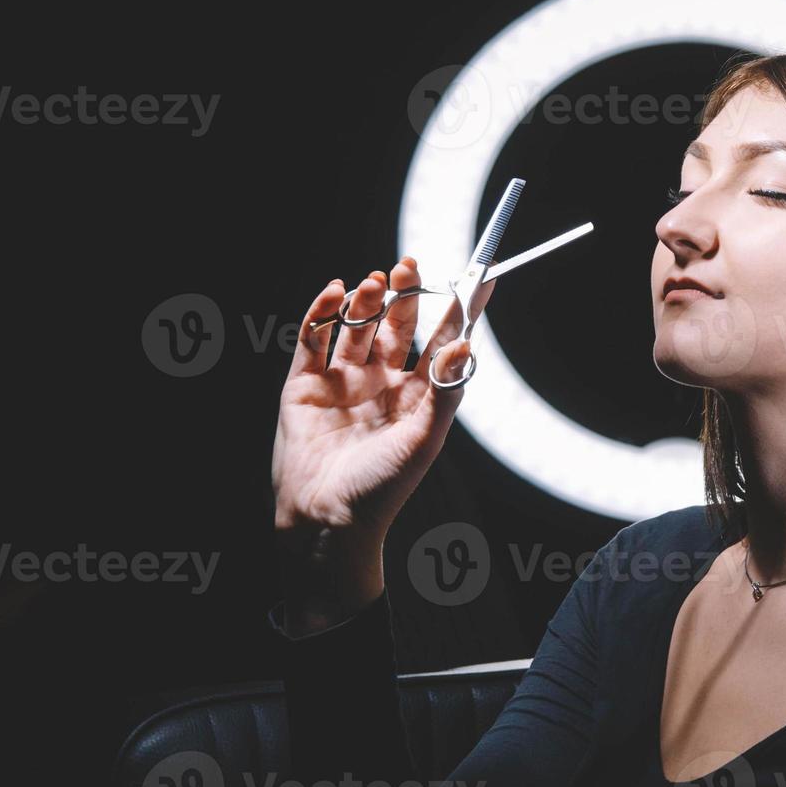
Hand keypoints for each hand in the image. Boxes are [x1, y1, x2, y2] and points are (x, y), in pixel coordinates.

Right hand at [270, 256, 496, 609]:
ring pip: (356, 326)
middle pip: (396, 324)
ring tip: (374, 282)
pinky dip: (322, 312)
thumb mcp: (424, 440)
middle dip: (405, 294)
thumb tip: (468, 344)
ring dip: (365, 299)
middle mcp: (381, 383)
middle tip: (410, 266)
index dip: (459, 309)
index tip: (480, 276)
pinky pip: (314, 338)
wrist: (326, 520)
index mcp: (416, 396)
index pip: (441, 341)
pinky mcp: (305, 384)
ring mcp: (342, 381)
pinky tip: (335, 292)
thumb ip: (446, 390)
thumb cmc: (382, 488)